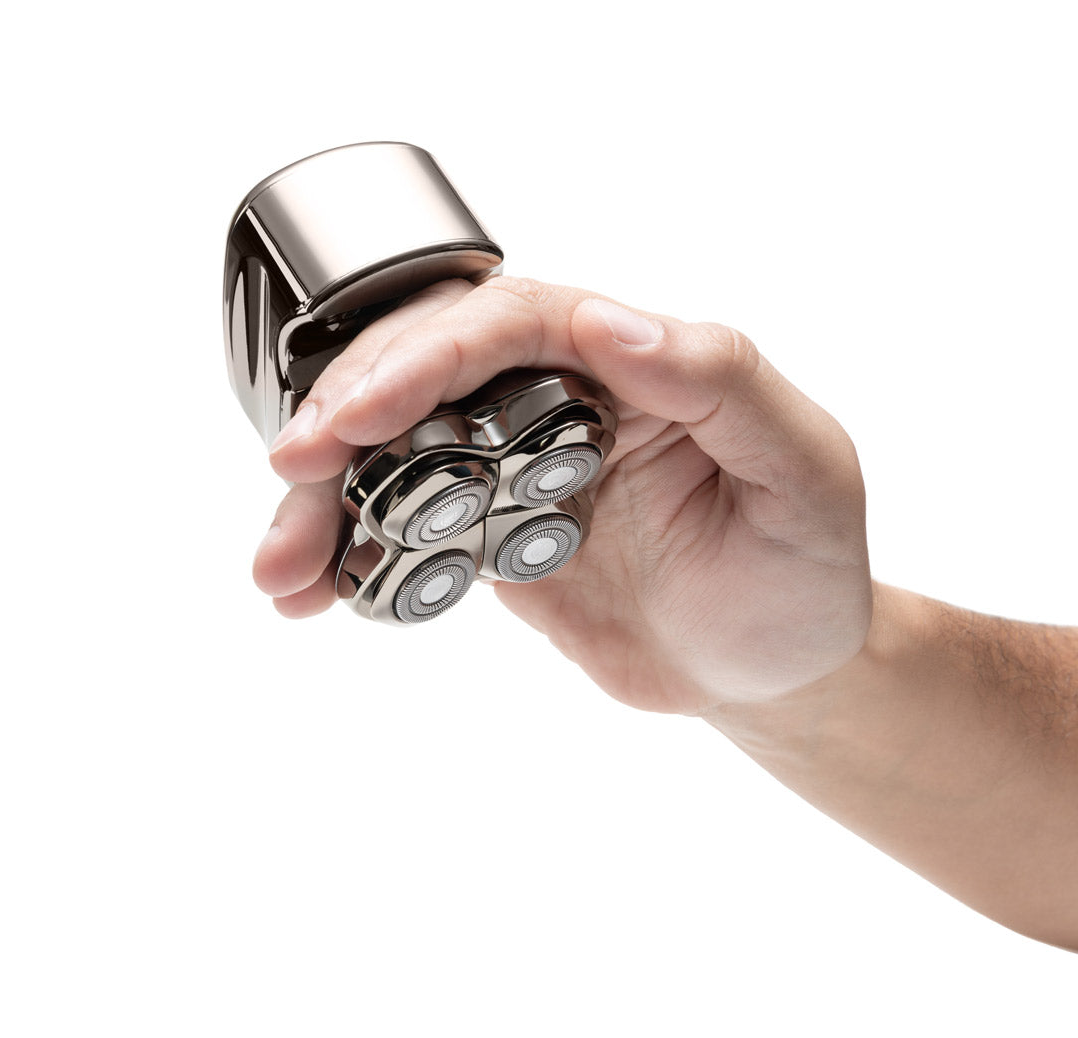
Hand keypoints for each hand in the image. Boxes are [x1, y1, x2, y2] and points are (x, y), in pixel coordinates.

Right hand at [254, 277, 871, 713]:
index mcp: (636, 364)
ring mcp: (522, 469)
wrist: (772, 671)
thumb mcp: (803, 475)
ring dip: (332, 498)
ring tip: (281, 569)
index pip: (514, 324)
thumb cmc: (804, 574)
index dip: (428, 355)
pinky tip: (314, 590)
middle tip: (294, 475)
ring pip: (402, 452)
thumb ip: (722, 381)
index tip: (360, 413)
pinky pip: (411, 525)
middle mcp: (567, 402)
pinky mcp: (496, 533)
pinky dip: (356, 552)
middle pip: (433, 375)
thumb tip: (614, 319)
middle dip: (350, 419)